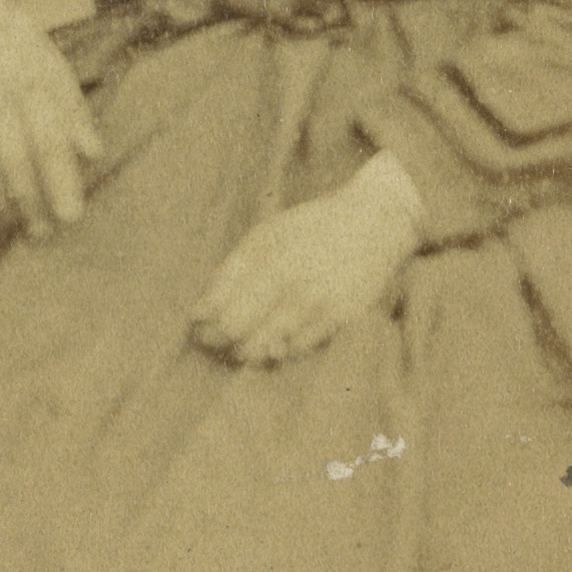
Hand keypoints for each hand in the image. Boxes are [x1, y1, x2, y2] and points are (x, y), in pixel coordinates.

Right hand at [0, 0, 101, 238]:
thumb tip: (94, 153)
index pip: (50, 139)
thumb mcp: (52, 65)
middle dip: (31, 203)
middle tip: (43, 233)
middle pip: (13, 158)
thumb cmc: (16, 47)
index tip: (71, 218)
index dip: (61, 181)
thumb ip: (74, 109)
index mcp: (31, 76)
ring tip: (12, 217)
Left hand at [189, 153, 427, 365]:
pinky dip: (283, 348)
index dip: (204, 329)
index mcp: (268, 259)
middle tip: (217, 342)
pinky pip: (299, 349)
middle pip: (241, 335)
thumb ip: (230, 272)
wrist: (374, 221)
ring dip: (251, 350)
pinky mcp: (341, 319)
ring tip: (247, 342)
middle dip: (221, 342)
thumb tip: (197, 314)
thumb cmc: (310, 227)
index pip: (222, 312)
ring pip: (268, 348)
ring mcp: (318, 304)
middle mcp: (292, 283)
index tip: (198, 330)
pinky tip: (280, 336)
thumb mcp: (265, 235)